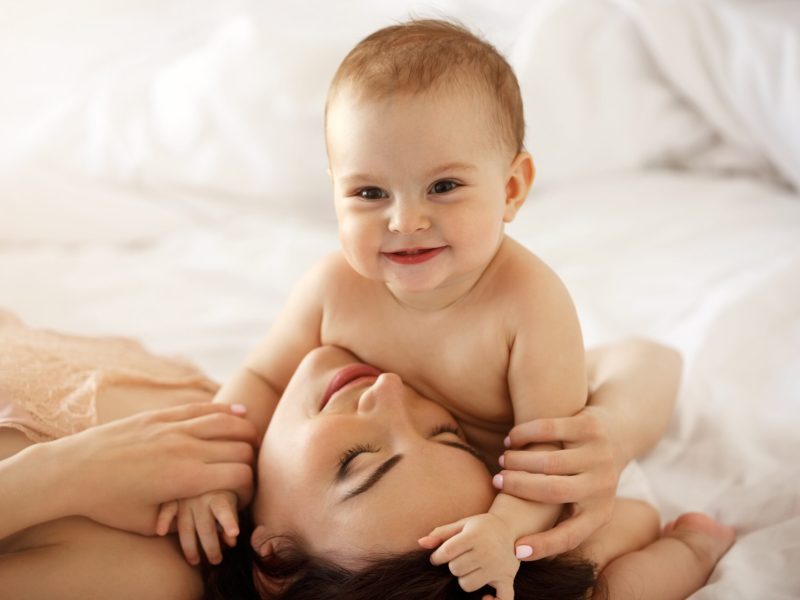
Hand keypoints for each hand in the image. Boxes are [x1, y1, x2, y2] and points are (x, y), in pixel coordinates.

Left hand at [52, 402, 256, 534]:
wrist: (73, 470)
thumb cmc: (108, 502)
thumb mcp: (147, 522)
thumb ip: (180, 517)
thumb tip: (201, 513)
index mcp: (187, 479)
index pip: (240, 475)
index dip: (249, 487)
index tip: (244, 494)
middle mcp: (187, 449)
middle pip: (240, 448)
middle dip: (252, 460)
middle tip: (250, 468)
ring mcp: (175, 428)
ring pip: (228, 422)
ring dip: (247, 431)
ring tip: (254, 439)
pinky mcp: (163, 415)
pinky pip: (204, 408)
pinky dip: (227, 410)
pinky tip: (240, 412)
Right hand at [157, 490, 238, 564]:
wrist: (205, 469)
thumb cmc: (221, 489)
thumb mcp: (230, 502)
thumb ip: (231, 520)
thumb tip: (231, 542)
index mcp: (218, 496)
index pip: (224, 510)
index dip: (229, 522)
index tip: (234, 533)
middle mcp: (201, 498)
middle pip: (205, 527)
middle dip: (211, 547)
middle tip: (216, 561)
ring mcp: (185, 499)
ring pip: (185, 527)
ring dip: (190, 547)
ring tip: (195, 561)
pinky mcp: (173, 499)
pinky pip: (167, 510)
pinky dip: (163, 519)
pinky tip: (161, 531)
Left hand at [418, 513, 518, 599]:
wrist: (508, 526)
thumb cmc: (479, 527)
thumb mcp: (461, 524)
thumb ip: (440, 534)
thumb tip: (421, 543)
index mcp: (475, 535)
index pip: (446, 552)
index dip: (437, 557)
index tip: (437, 558)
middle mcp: (488, 551)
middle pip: (456, 569)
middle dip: (453, 565)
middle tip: (459, 559)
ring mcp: (498, 566)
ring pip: (468, 585)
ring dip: (464, 579)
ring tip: (469, 569)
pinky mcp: (507, 577)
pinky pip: (502, 598)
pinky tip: (484, 597)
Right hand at [500, 405, 621, 559]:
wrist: (618, 435)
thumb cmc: (585, 476)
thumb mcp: (582, 501)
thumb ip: (558, 517)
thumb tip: (517, 546)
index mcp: (600, 513)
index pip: (572, 536)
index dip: (544, 545)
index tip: (515, 549)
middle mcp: (603, 485)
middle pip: (553, 491)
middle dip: (518, 486)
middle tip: (497, 481)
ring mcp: (599, 455)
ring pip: (549, 460)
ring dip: (518, 460)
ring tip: (503, 459)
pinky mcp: (590, 427)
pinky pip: (548, 429)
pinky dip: (523, 434)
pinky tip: (511, 439)